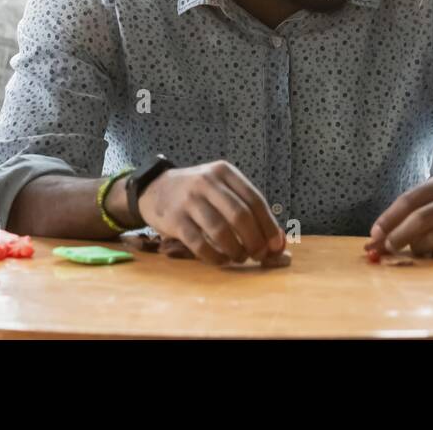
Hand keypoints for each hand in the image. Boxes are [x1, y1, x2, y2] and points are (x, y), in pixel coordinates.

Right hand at [136, 160, 286, 265]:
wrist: (154, 189)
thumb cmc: (198, 193)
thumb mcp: (221, 189)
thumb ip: (247, 209)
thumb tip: (278, 241)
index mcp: (224, 172)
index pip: (254, 199)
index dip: (269, 225)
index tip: (276, 245)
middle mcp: (207, 182)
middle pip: (240, 215)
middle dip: (255, 240)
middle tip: (259, 255)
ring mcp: (189, 200)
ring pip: (220, 230)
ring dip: (236, 250)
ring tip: (239, 257)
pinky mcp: (174, 219)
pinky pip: (199, 243)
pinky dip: (215, 257)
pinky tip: (221, 260)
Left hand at [365, 175, 432, 257]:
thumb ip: (410, 210)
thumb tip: (376, 237)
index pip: (408, 200)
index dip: (389, 219)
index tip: (374, 235)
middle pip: (420, 219)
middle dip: (399, 236)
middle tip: (385, 248)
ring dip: (417, 247)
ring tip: (413, 247)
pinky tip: (430, 251)